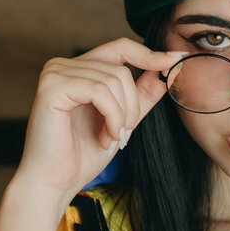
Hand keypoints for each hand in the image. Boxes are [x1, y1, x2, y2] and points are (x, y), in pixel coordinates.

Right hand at [13, 38, 186, 205]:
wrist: (55, 183)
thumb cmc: (82, 155)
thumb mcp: (122, 120)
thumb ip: (141, 94)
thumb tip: (168, 68)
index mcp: (79, 70)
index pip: (120, 48)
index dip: (150, 54)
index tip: (177, 60)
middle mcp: (63, 65)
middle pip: (121, 68)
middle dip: (132, 105)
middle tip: (124, 134)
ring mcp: (55, 73)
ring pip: (113, 79)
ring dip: (121, 115)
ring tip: (111, 138)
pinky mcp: (52, 86)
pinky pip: (99, 91)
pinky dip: (112, 116)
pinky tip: (105, 137)